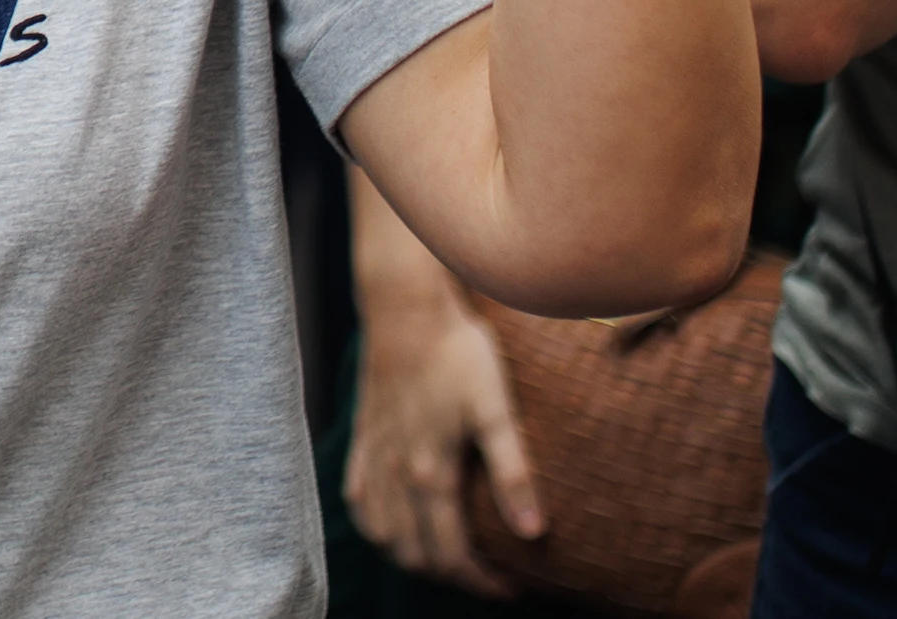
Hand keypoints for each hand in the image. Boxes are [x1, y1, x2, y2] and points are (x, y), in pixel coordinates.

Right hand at [343, 283, 540, 592]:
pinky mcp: (363, 439)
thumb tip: (536, 532)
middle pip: (417, 554)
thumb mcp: (497, 410)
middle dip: (453, 577)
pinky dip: (379, 528)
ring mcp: (373, 458)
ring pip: (385, 536)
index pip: (453, 554)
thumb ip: (514, 473)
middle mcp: (395, 475)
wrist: (405, 308)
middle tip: (488, 577)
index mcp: (430, 474)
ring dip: (415, 558)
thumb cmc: (457, 353)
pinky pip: (361, 503)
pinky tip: (395, 526)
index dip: (483, 582)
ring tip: (449, 559)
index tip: (514, 588)